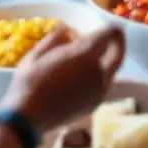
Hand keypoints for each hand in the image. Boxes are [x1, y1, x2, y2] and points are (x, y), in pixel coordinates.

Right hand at [0, 26, 124, 132]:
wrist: (28, 119)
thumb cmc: (29, 83)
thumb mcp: (37, 54)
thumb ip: (56, 38)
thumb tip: (66, 30)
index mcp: (86, 55)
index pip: (111, 34)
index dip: (110, 28)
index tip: (103, 27)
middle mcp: (99, 72)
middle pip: (119, 53)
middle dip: (117, 43)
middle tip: (108, 39)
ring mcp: (100, 90)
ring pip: (112, 70)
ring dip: (106, 60)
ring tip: (86, 59)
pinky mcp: (96, 104)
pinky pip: (104, 84)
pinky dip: (98, 75)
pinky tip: (80, 76)